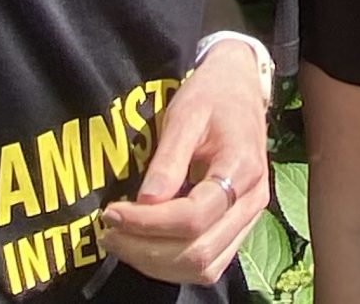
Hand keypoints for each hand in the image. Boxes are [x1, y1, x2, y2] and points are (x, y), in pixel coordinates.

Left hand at [99, 44, 270, 283]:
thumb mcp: (185, 115)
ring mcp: (249, 219)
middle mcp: (252, 202)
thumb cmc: (210, 97)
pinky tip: (144, 245)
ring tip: (120, 241)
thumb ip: (168, 160)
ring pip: (204, 267)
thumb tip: (145, 202)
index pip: (194, 217)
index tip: (111, 212)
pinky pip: (208, 264)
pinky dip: (172, 264)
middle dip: (145, 249)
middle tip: (108, 231)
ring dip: (156, 263)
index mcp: (242, 169)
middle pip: (198, 252)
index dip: (147, 222)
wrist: (240, 91)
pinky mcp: (238, 229)